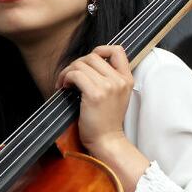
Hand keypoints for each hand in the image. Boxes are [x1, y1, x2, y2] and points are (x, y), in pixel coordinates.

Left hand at [56, 45, 149, 191]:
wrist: (107, 141)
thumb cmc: (107, 121)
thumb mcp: (117, 96)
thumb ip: (110, 79)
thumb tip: (88, 64)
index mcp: (127, 79)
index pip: (118, 50)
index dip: (101, 49)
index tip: (88, 61)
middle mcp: (119, 80)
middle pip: (93, 56)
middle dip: (77, 64)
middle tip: (70, 77)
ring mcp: (109, 86)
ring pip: (82, 64)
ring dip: (68, 71)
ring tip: (65, 83)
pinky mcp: (95, 94)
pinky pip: (75, 74)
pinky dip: (66, 78)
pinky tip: (64, 88)